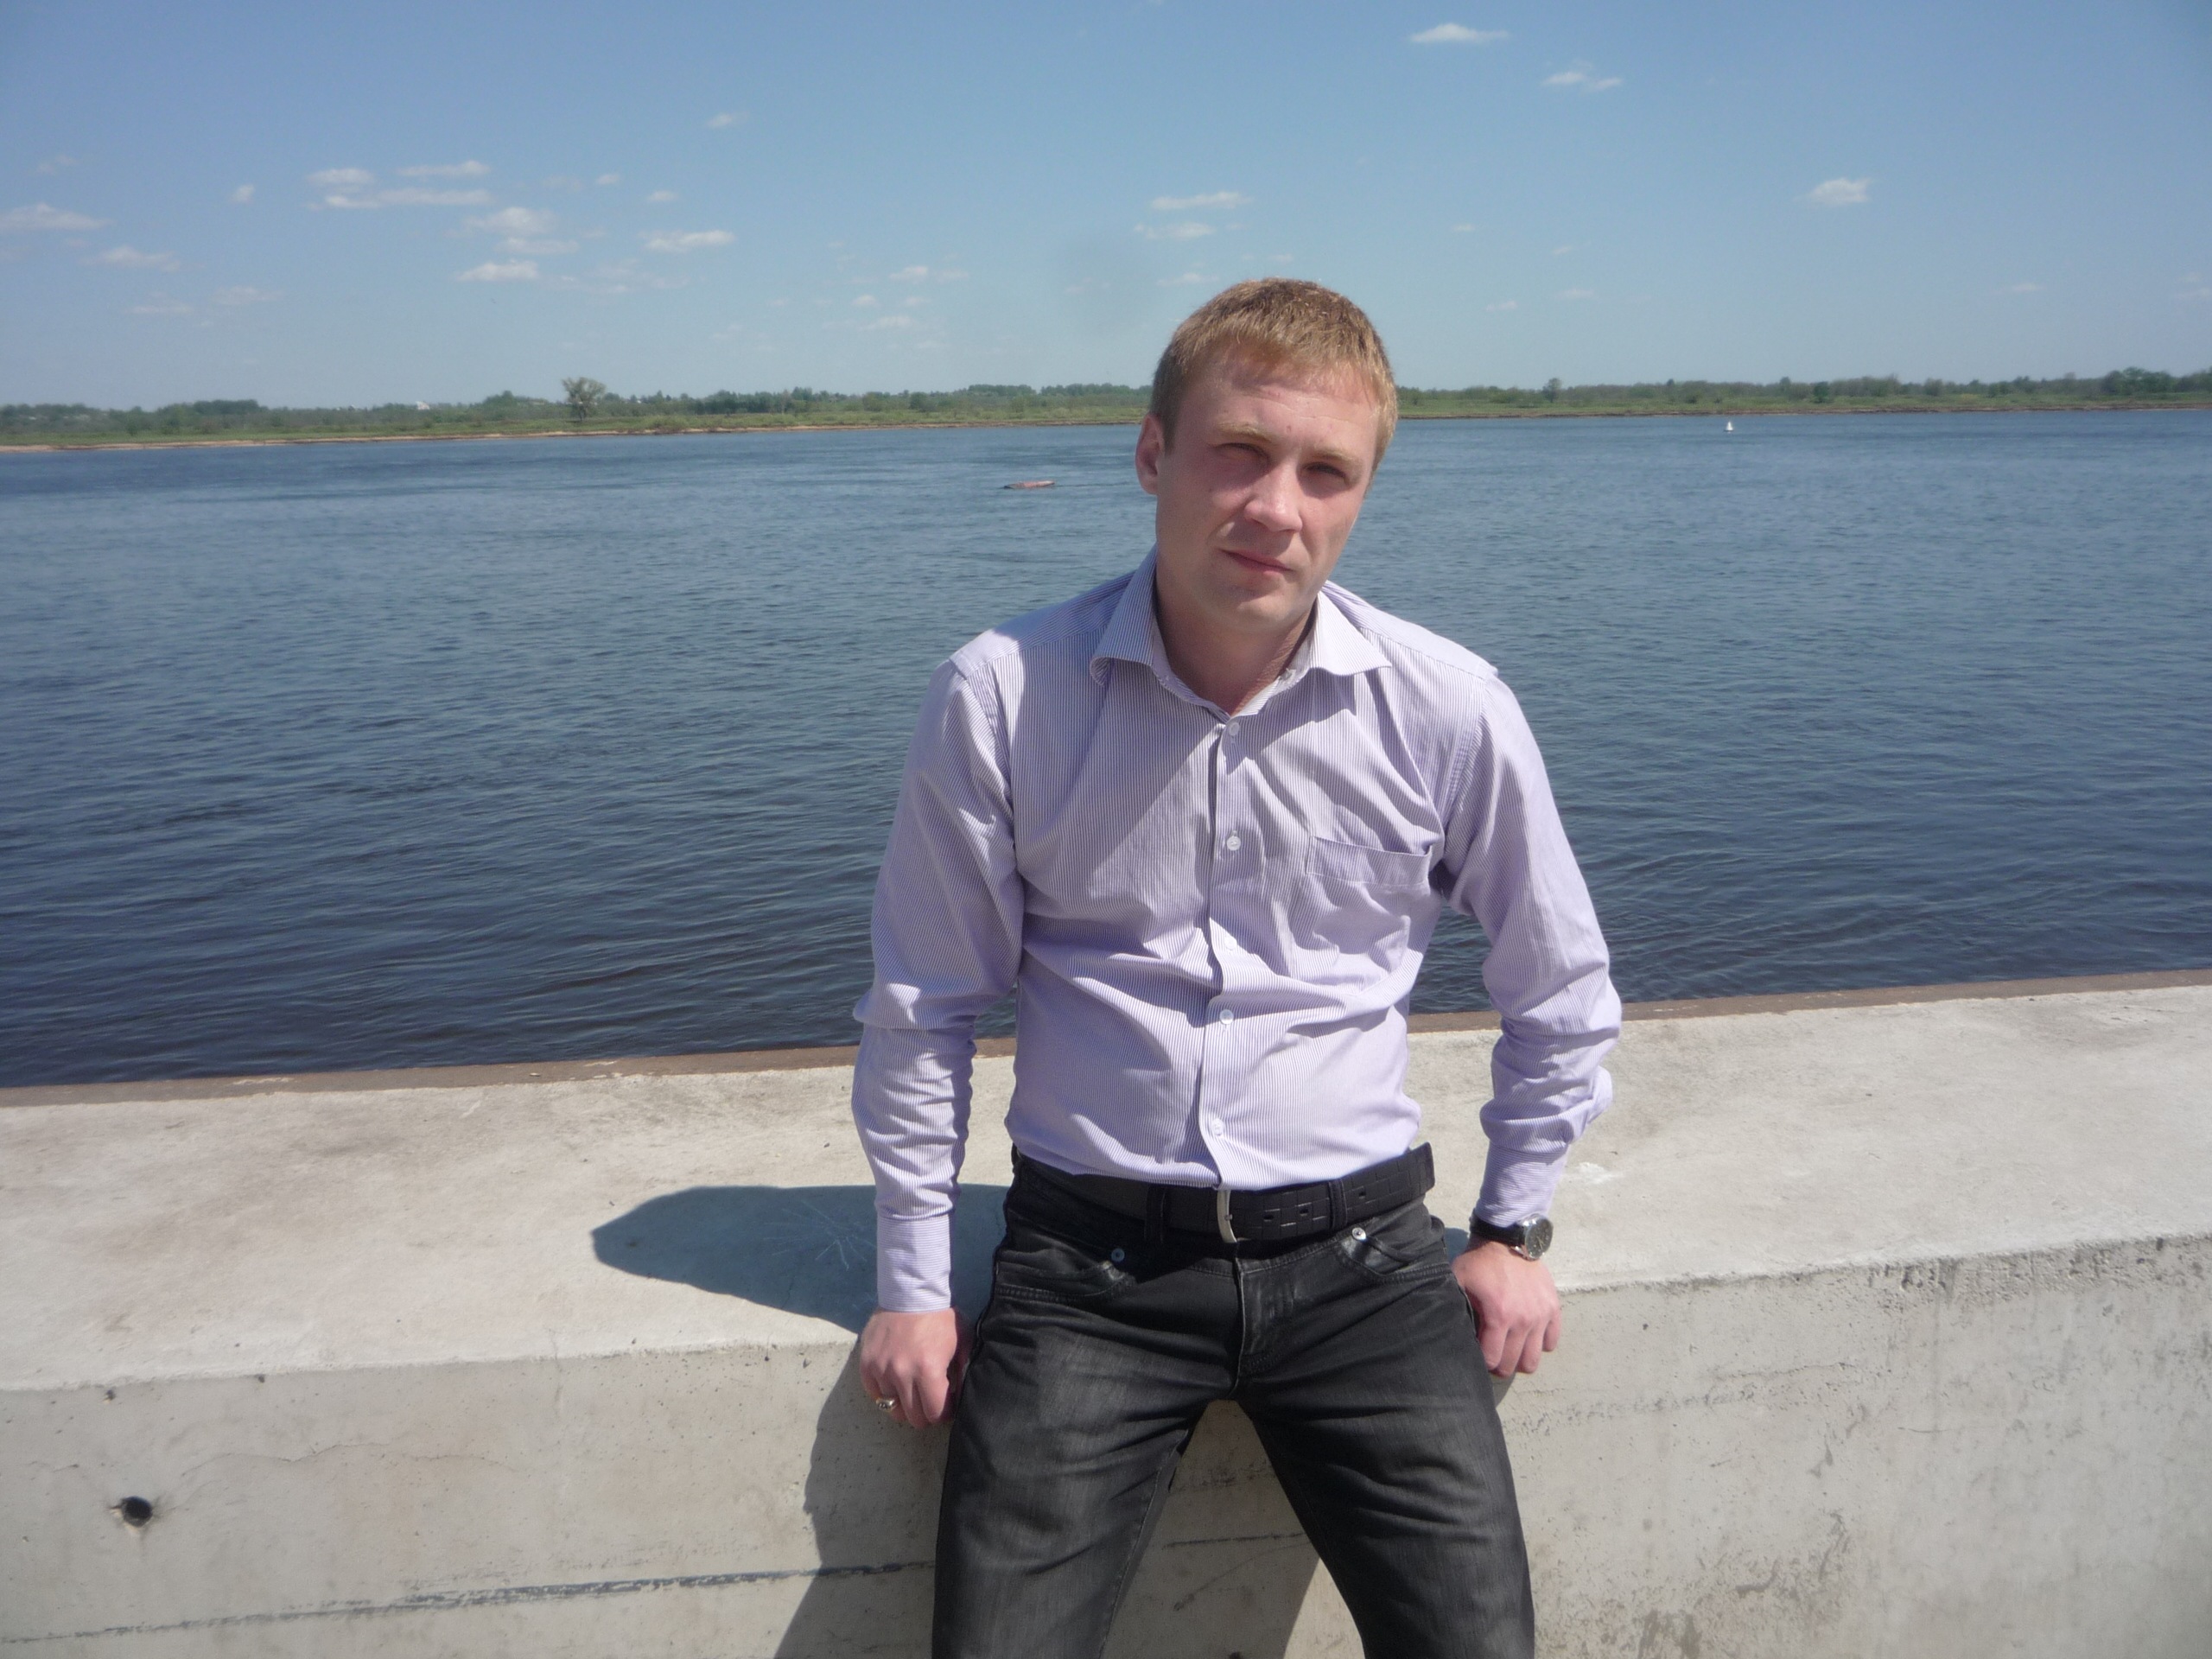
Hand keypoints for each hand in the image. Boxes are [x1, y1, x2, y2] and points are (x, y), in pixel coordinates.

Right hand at [857, 1307, 969, 1427]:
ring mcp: (881, 1370)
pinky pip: (874, 1393)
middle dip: (924, 1414)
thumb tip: (957, 1398)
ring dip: (904, 1405)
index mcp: (928, 1370)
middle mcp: (902, 1374)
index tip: (944, 1408)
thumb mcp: (961, 1342)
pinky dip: (885, 1394)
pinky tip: (895, 1385)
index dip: (942, 1414)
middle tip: (928, 1403)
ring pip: (892, 1408)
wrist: (909, 1293)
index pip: (934, 1413)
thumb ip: (961, 1372)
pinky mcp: (866, 1364)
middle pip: (913, 1417)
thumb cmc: (939, 1318)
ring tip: (911, 1394)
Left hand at [1453, 1242, 1561, 1378]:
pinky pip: (1551, 1342)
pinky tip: (1528, 1335)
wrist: (1507, 1239)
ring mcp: (1541, 1316)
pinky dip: (1540, 1344)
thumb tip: (1452, 1335)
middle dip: (1499, 1365)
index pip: (1492, 1360)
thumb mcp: (1458, 1282)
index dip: (1482, 1361)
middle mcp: (1523, 1321)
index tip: (1478, 1354)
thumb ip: (1456, 1310)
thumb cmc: (1479, 1263)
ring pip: (1533, 1360)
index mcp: (1498, 1317)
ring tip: (1510, 1348)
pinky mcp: (1553, 1308)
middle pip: (1512, 1365)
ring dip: (1520, 1359)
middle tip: (1493, 1353)